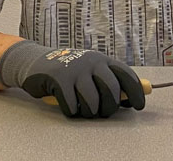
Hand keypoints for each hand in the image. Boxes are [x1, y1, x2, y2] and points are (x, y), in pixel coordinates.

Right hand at [0, 40, 145, 117]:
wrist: (35, 62)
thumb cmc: (68, 71)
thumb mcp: (90, 71)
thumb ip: (108, 81)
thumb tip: (129, 99)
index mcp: (102, 60)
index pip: (126, 75)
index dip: (135, 92)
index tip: (138, 106)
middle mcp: (91, 62)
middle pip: (111, 91)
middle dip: (109, 108)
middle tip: (102, 112)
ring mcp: (75, 69)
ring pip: (92, 102)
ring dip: (88, 112)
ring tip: (82, 109)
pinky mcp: (59, 79)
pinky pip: (72, 106)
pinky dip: (71, 110)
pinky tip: (67, 104)